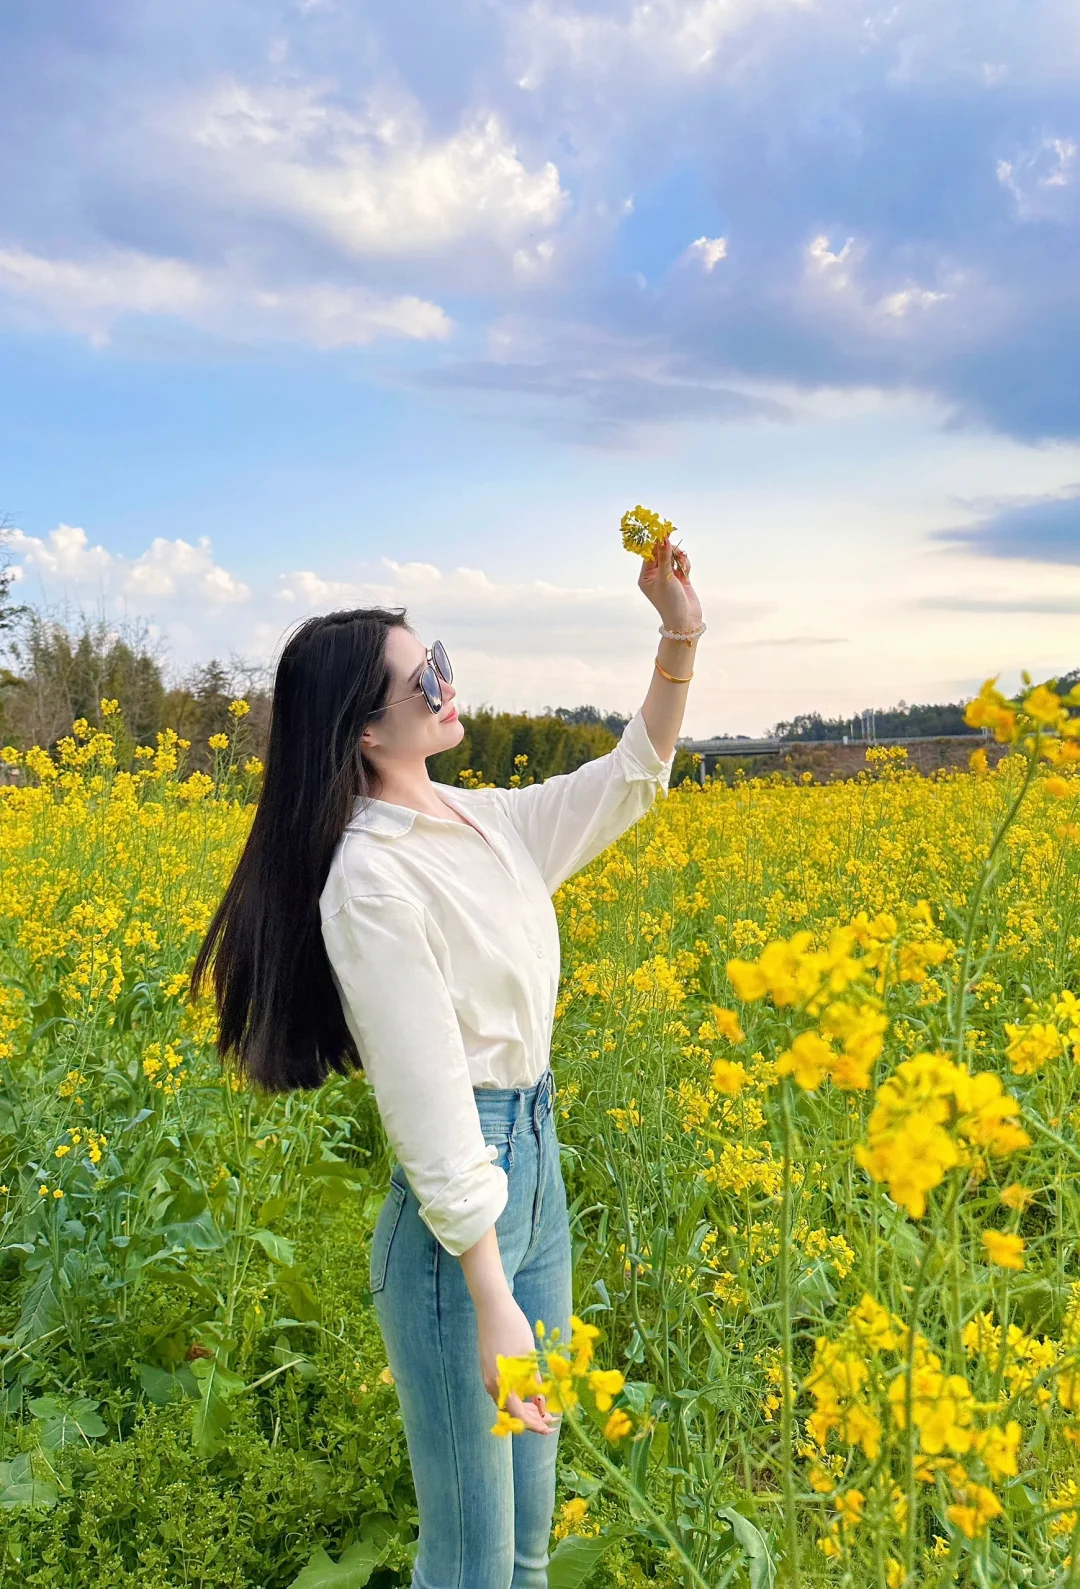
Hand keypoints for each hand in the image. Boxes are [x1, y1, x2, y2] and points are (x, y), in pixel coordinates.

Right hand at [476, 1291, 559, 1435]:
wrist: (492, 1306)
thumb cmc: (513, 1327)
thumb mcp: (528, 1356)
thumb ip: (534, 1381)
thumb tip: (541, 1402)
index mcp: (500, 1383)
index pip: (517, 1414)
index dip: (534, 1424)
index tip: (548, 1428)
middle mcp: (491, 1384)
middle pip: (511, 1411)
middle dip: (531, 1418)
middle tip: (551, 1420)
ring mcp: (488, 1376)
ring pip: (507, 1401)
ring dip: (524, 1407)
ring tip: (543, 1409)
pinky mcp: (488, 1368)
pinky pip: (504, 1390)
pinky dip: (517, 1396)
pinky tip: (529, 1392)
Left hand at [638, 537, 701, 632]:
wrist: (685, 621)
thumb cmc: (670, 602)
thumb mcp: (665, 578)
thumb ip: (664, 557)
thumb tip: (662, 538)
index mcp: (645, 577)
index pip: (649, 555)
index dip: (657, 543)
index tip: (664, 532)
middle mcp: (655, 576)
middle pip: (662, 554)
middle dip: (671, 551)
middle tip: (678, 552)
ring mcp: (668, 577)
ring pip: (673, 557)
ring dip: (679, 558)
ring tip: (683, 565)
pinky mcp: (680, 579)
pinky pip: (682, 564)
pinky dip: (685, 564)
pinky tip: (686, 571)